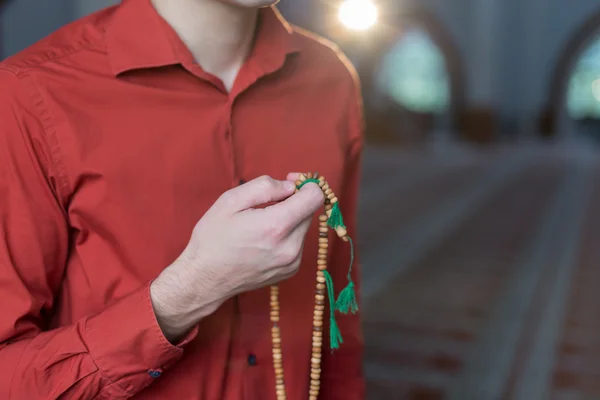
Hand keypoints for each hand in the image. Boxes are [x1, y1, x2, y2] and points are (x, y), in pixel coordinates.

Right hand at [150, 174, 323, 341]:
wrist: (205, 278)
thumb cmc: (213, 238)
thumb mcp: (230, 201)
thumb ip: (265, 186)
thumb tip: (290, 186)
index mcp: (277, 226)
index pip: (315, 197)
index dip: (304, 185)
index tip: (289, 183)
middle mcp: (290, 246)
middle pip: (309, 211)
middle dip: (293, 202)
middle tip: (267, 204)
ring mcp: (292, 262)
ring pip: (303, 227)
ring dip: (289, 220)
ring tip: (260, 225)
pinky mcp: (290, 271)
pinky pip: (297, 243)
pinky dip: (286, 236)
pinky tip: (263, 240)